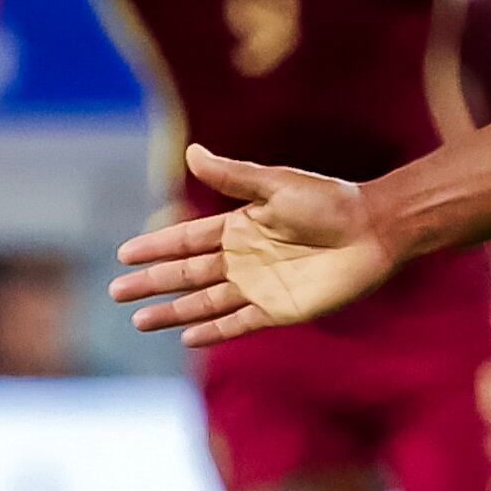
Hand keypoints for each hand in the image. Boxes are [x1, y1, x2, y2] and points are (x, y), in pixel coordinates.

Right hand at [110, 144, 394, 344]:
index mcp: (240, 225)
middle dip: (152, 283)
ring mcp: (260, 285)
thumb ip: (233, 176)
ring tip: (140, 322)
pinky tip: (187, 338)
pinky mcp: (280, 309)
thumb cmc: (329, 201)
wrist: (374, 230)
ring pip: (205, 303)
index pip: (186, 239)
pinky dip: (212, 331)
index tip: (124, 254)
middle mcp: (244, 258)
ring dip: (173, 312)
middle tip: (116, 292)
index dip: (156, 246)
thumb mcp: (276, 185)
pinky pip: (238, 323)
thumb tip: (190, 152)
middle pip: (187, 274)